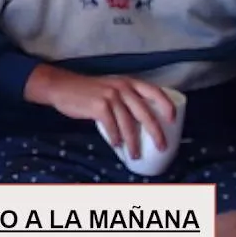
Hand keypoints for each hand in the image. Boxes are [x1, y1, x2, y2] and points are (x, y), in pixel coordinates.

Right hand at [25, 65, 175, 159]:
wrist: (62, 87)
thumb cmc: (89, 92)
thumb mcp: (112, 88)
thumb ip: (127, 99)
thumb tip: (142, 123)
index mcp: (129, 82)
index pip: (155, 91)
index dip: (166, 106)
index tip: (173, 120)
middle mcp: (122, 87)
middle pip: (145, 112)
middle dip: (155, 132)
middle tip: (161, 146)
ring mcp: (110, 96)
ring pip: (128, 124)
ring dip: (133, 142)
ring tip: (135, 154)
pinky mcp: (98, 105)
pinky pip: (111, 126)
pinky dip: (115, 138)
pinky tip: (117, 145)